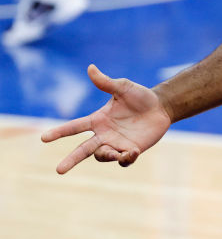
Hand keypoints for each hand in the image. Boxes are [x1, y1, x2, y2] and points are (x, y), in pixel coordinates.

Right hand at [41, 64, 171, 173]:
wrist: (161, 107)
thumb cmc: (140, 96)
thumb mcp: (123, 87)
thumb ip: (106, 82)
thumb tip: (91, 67)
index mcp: (98, 120)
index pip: (74, 127)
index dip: (59, 132)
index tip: (44, 138)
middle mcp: (104, 134)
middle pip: (82, 149)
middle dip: (71, 160)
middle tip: (59, 170)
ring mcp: (117, 144)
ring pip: (102, 156)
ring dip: (107, 155)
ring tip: (118, 152)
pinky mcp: (131, 150)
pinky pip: (123, 161)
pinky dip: (126, 159)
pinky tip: (133, 151)